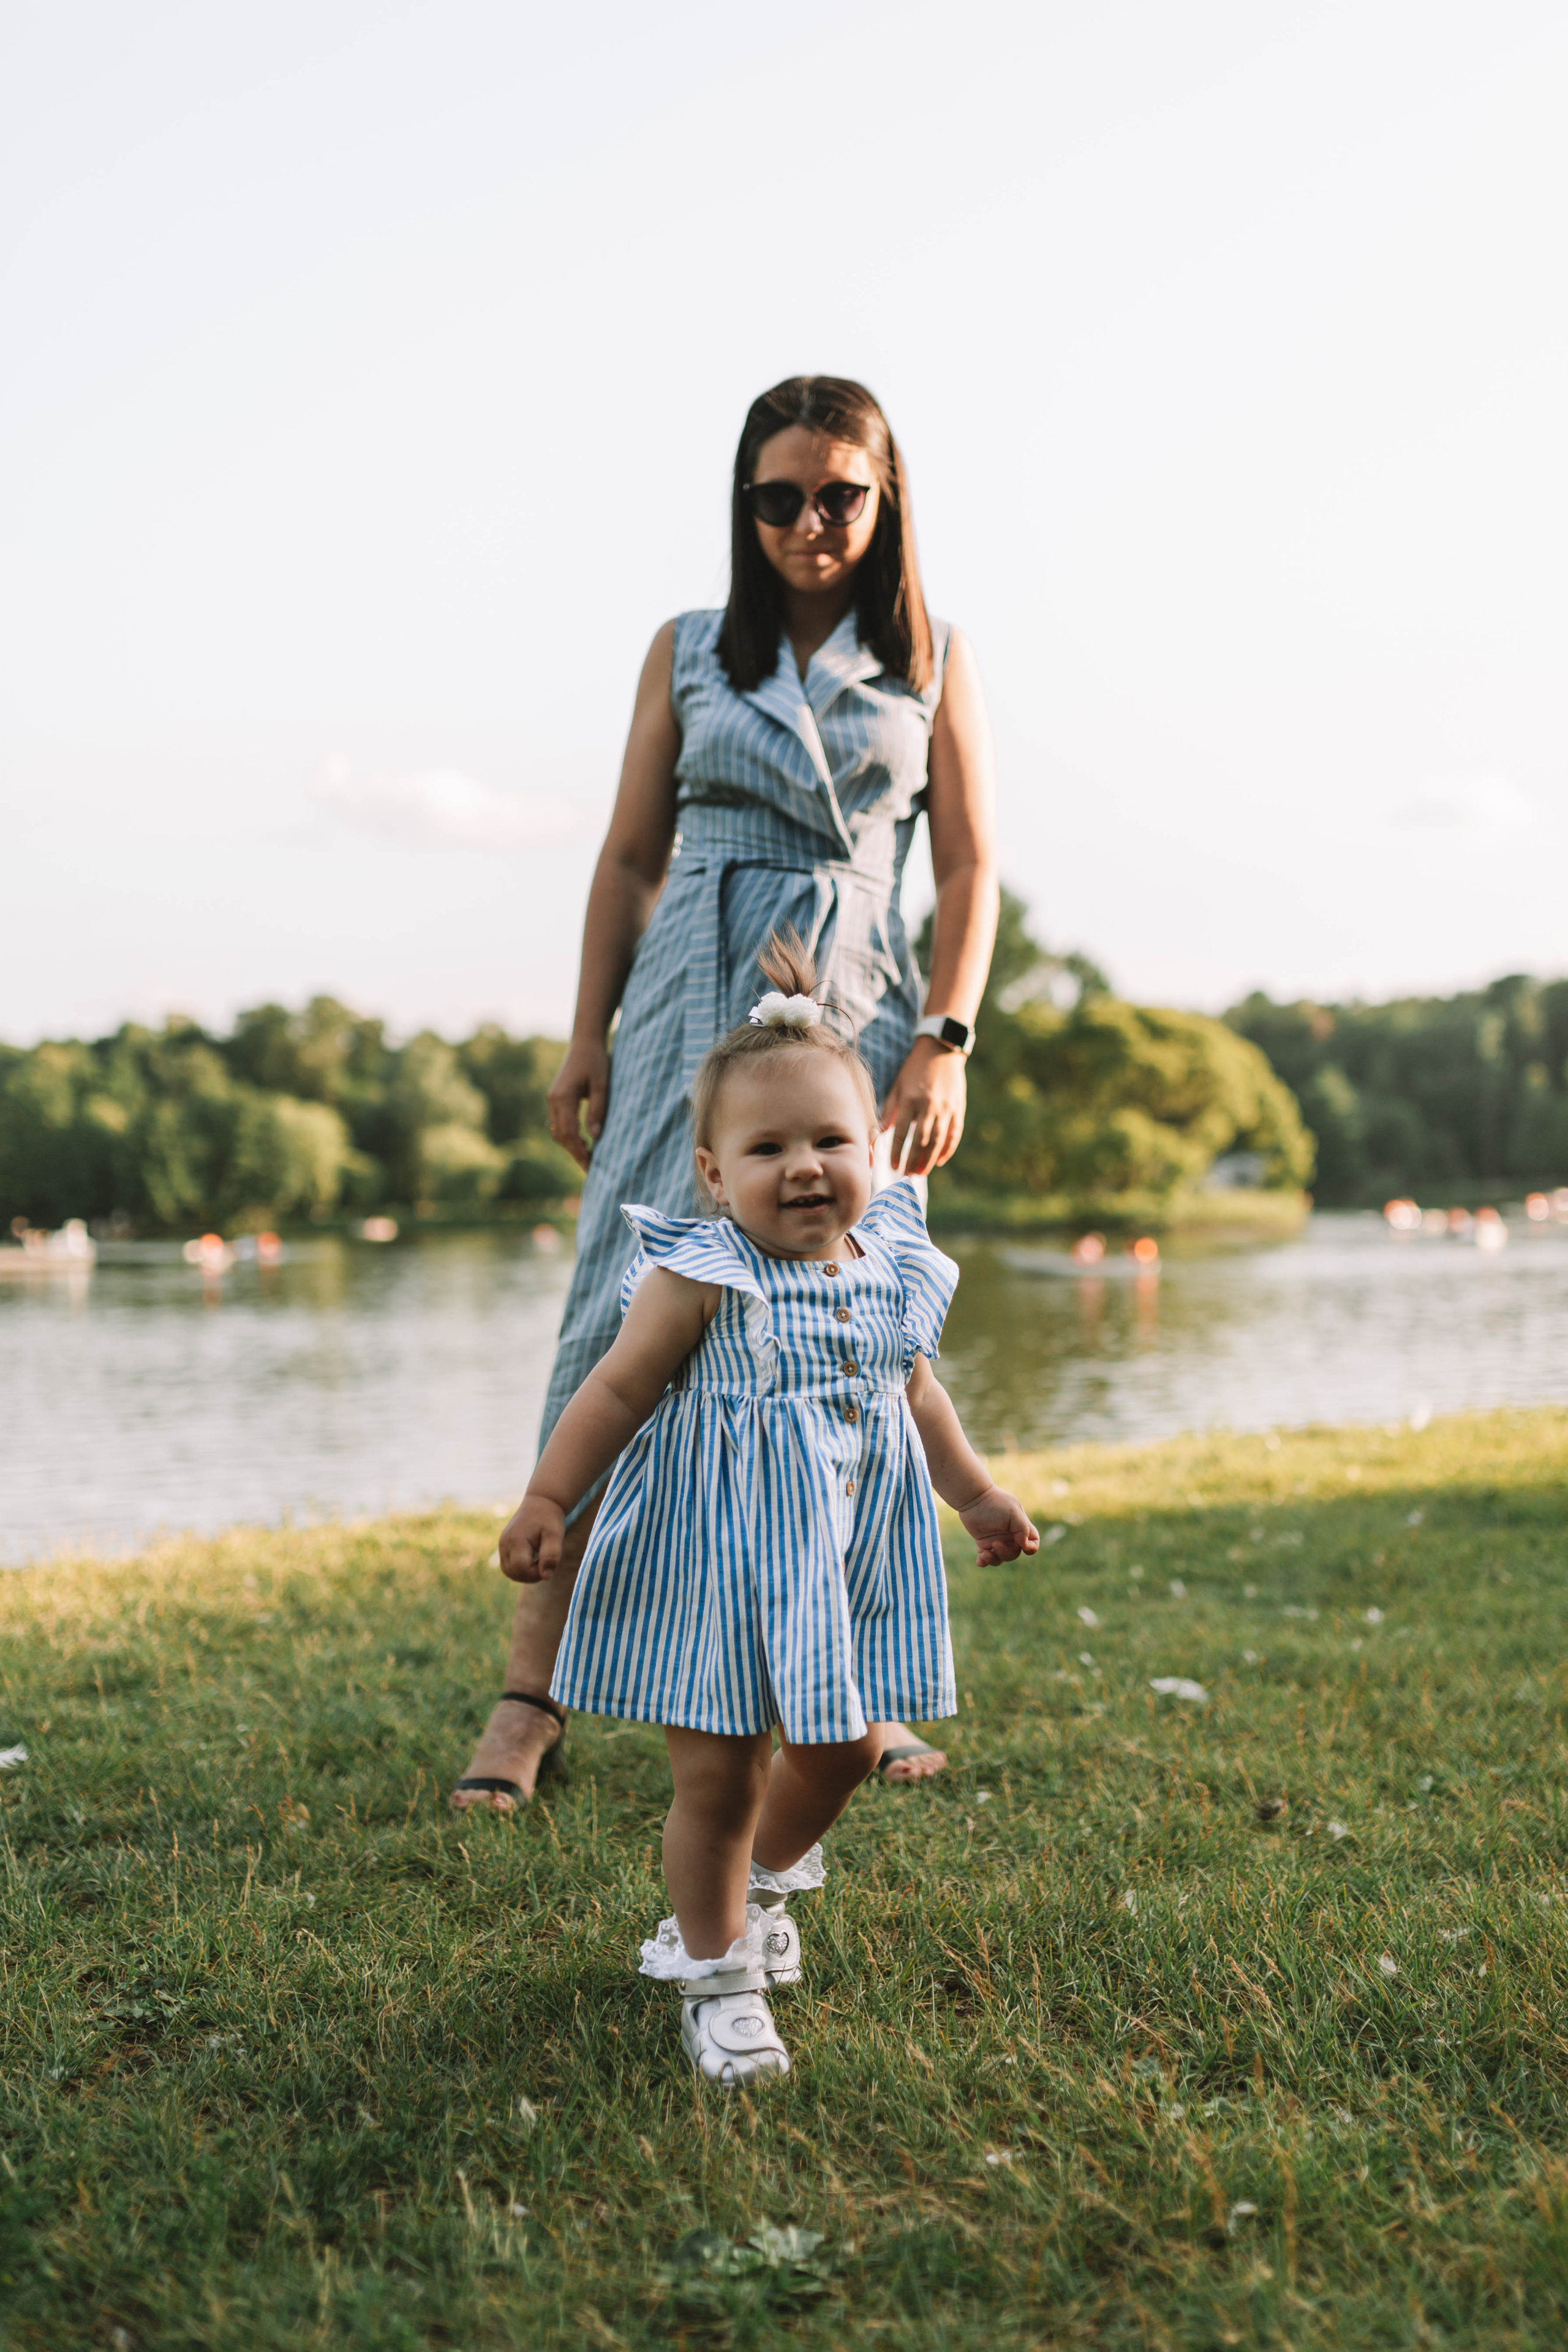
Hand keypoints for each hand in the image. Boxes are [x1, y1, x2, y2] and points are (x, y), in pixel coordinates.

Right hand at [498, 1493, 565, 1581]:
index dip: (536, 1573)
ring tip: (539, 1560)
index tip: (548, 1562)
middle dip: (531, 1575)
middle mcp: (504, 1544)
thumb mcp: (555, 1535)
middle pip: (513, 1574)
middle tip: (545, 1562)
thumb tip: (546, 1576)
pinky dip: (521, 1569)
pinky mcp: (503, 1547)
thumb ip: (551, 1555)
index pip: (521, 1569)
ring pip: (509, 1572)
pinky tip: (533, 1559)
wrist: (540, 1503)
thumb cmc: (549, 1519)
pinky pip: (509, 1566)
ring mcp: (502, 1546)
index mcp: (516, 1541)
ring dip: (526, 1573)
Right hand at [546, 1037, 610, 1170]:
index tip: (591, 1164)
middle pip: (560, 1135)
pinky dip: (568, 1135)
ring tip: (588, 1156)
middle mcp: (553, 1100)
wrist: (585, 1041)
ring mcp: (552, 1099)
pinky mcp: (556, 1098)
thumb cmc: (596, 1060)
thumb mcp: (602, 1084)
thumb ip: (598, 1109)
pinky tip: (582, 1141)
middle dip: (574, 1152)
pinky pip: (558, 1122)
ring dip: (570, 1145)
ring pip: (556, 1130)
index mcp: (563, 1097)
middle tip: (590, 1167)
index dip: (579, 1151)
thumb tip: (595, 1136)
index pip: (569, 1132)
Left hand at [881, 1037, 966, 1175]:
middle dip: (912, 1161)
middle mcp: (929, 1105)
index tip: (892, 1166)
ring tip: (921, 1173)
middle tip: (906, 1176)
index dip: (897, 1152)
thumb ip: (890, 1108)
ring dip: (929, 1160)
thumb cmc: (914, 1068)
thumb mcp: (898, 1084)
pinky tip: (940, 1161)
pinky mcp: (958, 1108)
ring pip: (937, 1141)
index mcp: (910, 1099)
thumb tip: (881, 1132)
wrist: (942, 1049)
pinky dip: (947, 1149)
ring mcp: (946, 1108)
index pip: (902, 1132)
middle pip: (920, 1141)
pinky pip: (953, 1134)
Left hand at [958, 1486, 1039, 1567]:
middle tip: (995, 1543)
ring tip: (985, 1554)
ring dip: (994, 1559)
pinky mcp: (983, 1543)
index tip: (1021, 1544)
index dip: (1031, 1548)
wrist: (973, 1498)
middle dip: (1006, 1553)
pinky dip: (984, 1562)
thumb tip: (1024, 1545)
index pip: (1033, 1543)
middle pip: (1014, 1553)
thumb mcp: (1013, 1512)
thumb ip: (1023, 1528)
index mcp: (1021, 1528)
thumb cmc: (995, 1503)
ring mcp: (996, 1540)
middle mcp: (1010, 1536)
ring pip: (1000, 1559)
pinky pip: (985, 1558)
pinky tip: (980, 1560)